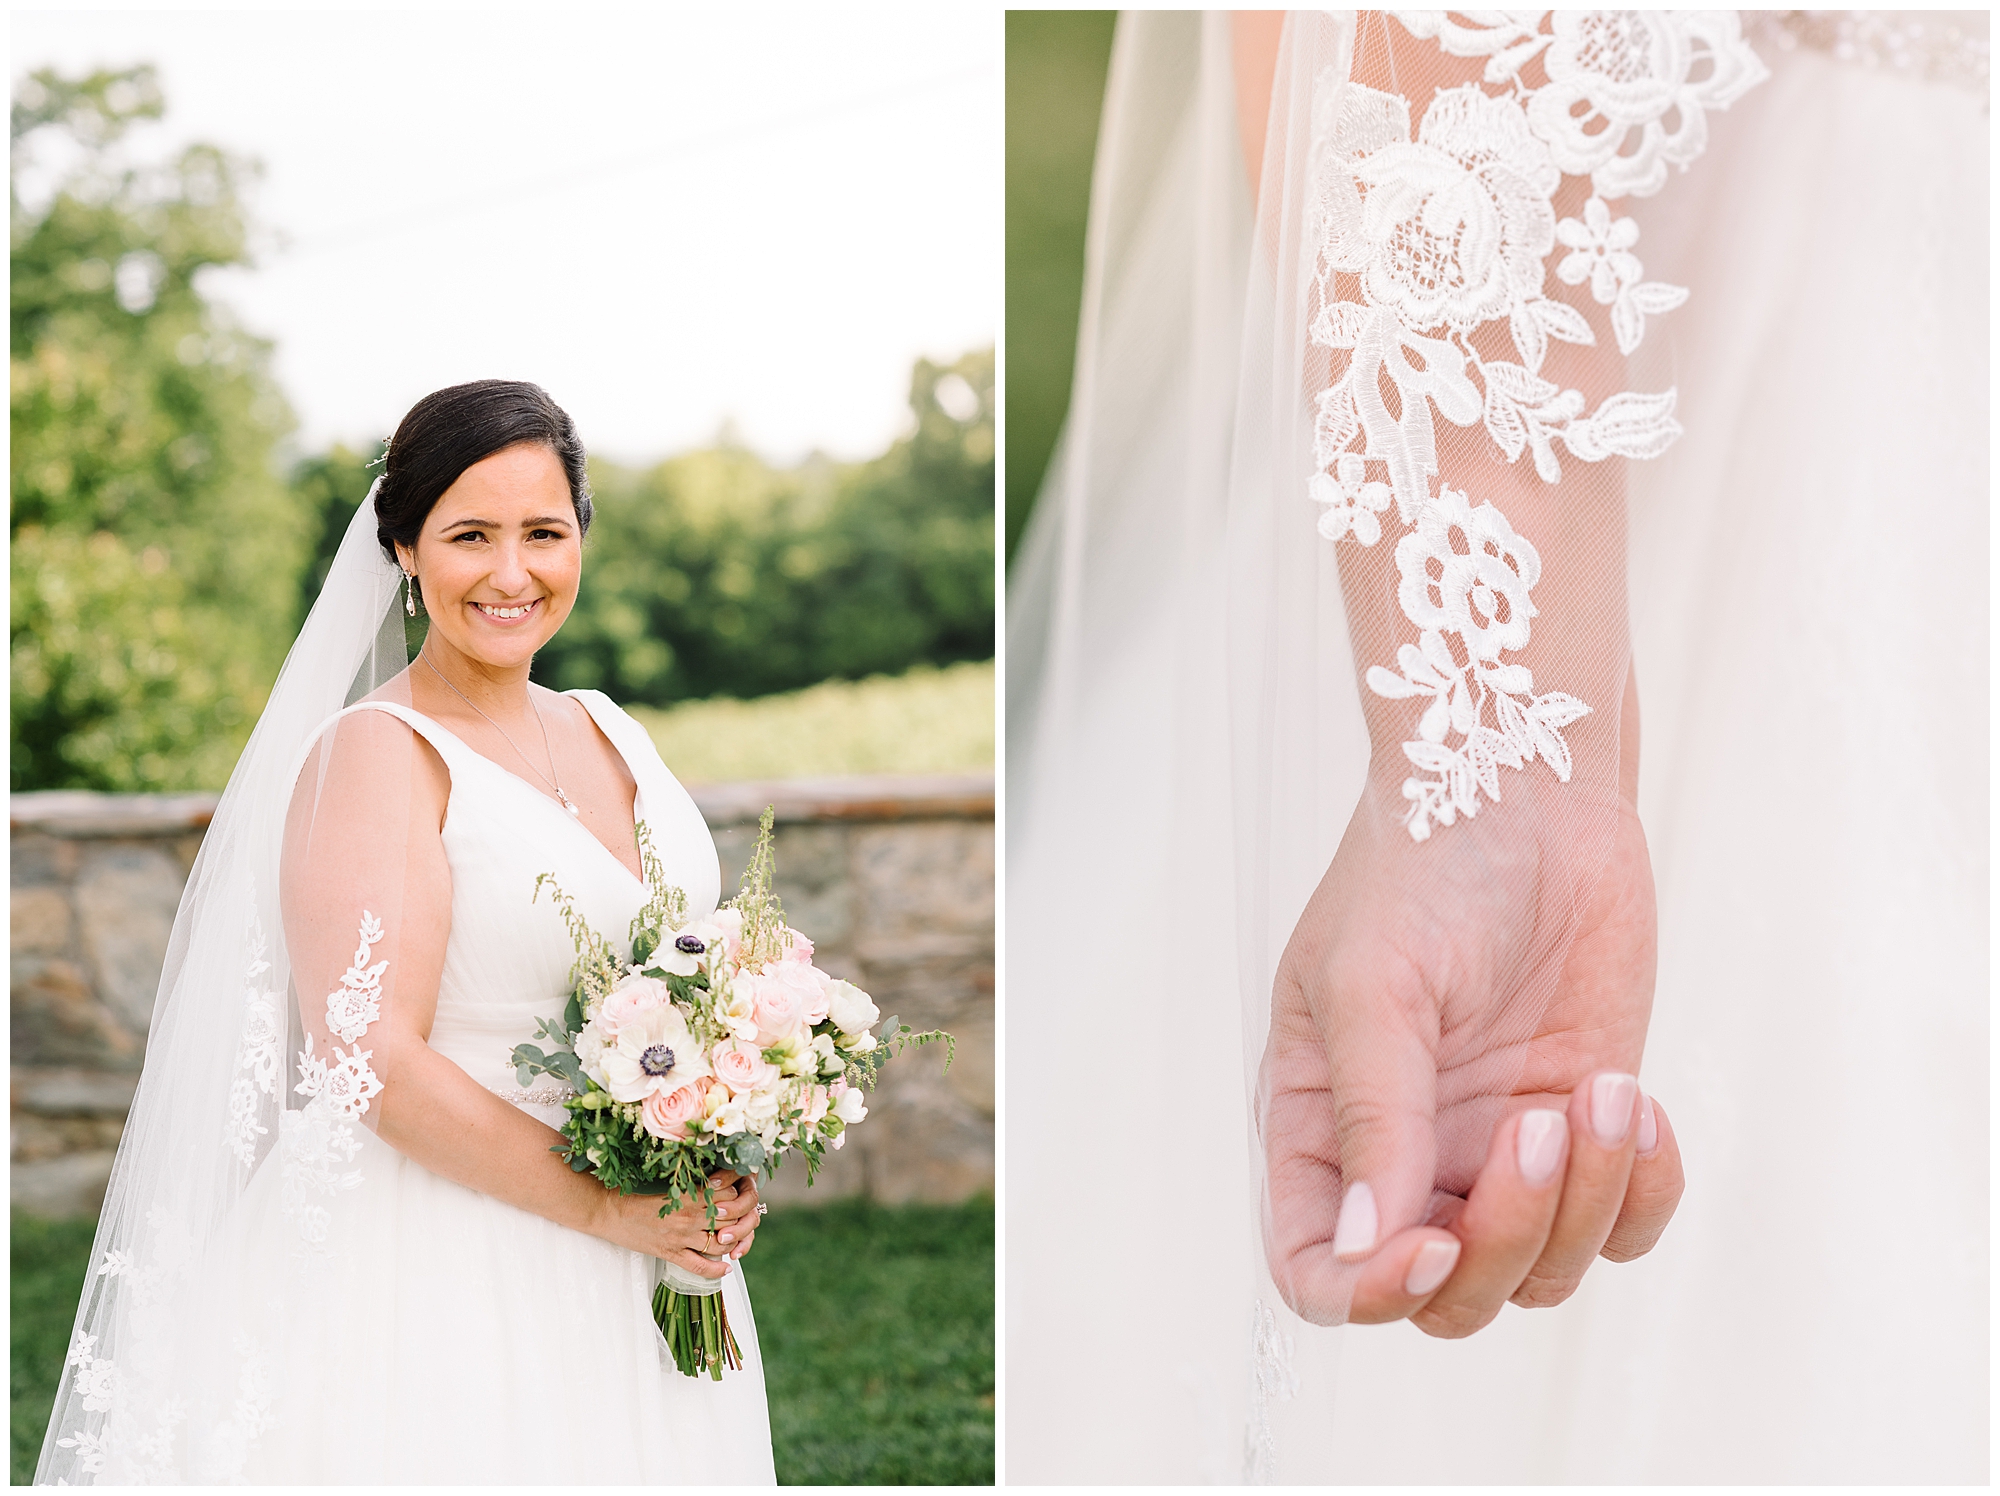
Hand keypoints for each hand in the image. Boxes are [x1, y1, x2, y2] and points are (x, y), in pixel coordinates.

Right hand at [593, 1171, 762, 1276]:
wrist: (609, 1211)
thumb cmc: (637, 1193)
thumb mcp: (668, 1183)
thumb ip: (693, 1185)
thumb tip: (718, 1184)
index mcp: (688, 1194)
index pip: (728, 1193)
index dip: (738, 1193)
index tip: (739, 1194)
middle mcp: (689, 1216)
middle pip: (730, 1219)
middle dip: (742, 1219)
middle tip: (743, 1219)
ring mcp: (680, 1237)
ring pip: (720, 1243)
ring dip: (733, 1243)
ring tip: (737, 1241)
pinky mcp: (670, 1253)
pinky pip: (700, 1266)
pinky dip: (716, 1269)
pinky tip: (726, 1268)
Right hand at [1260, 763, 1682, 1333]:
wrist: (1527, 789)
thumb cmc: (1423, 869)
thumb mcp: (1371, 986)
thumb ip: (1373, 1120)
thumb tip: (1367, 1249)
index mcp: (1321, 1127)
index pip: (1318, 1269)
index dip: (1369, 1291)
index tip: (1432, 1244)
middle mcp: (1406, 1157)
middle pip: (1444, 1295)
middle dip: (1501, 1242)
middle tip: (1534, 1132)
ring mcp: (1496, 1151)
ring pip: (1540, 1273)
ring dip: (1581, 1206)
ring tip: (1599, 1094)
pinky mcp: (1584, 1127)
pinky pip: (1623, 1230)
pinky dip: (1641, 1192)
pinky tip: (1629, 1101)